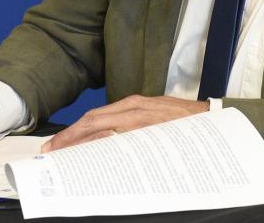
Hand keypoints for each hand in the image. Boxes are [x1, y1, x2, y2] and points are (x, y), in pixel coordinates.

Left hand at [41, 95, 208, 151]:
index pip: (94, 117)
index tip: (54, 145)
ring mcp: (142, 118)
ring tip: (64, 157)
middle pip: (92, 121)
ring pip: (103, 129)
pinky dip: (105, 147)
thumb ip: (134, 125)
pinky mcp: (151, 127)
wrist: (213, 118)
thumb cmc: (186, 121)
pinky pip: (122, 139)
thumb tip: (108, 143)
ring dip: (81, 143)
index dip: (72, 131)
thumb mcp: (156, 117)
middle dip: (69, 137)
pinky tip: (95, 158)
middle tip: (50, 152)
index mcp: (135, 104)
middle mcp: (134, 108)